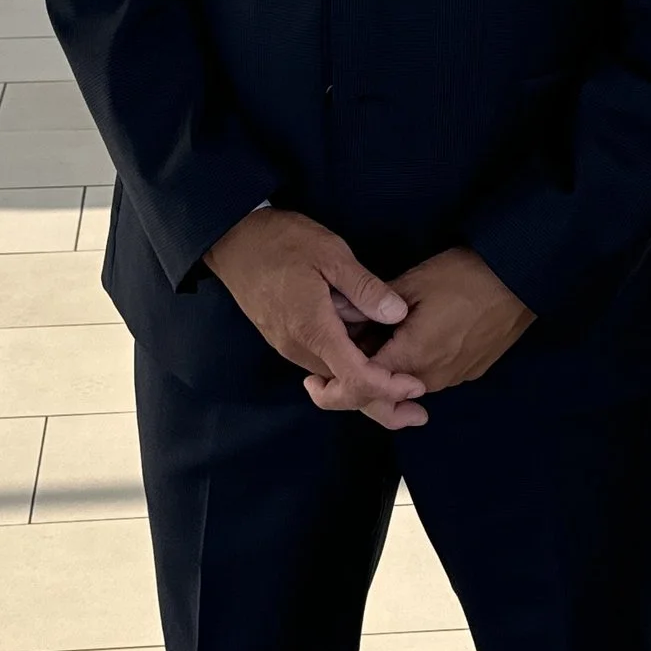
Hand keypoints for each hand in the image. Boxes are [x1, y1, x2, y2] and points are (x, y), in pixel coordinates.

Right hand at [204, 207, 428, 426]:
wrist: (232, 239)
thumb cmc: (281, 241)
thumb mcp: (330, 253)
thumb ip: (364, 287)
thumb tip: (398, 315)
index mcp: (313, 329)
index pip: (354, 378)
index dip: (388, 387)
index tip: (416, 385)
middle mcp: (299, 348)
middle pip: (344, 391)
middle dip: (383, 402)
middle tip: (418, 412)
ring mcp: (289, 346)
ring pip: (332, 382)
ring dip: (366, 389)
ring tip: (402, 386)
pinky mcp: (285, 340)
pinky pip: (322, 366)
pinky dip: (348, 373)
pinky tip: (371, 361)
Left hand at [320, 247, 532, 422]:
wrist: (521, 277)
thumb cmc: (465, 275)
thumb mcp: (411, 284)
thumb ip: (375, 310)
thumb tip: (348, 321)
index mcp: (412, 356)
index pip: (363, 387)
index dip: (336, 385)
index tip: (315, 378)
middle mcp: (432, 378)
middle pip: (384, 392)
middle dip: (360, 376)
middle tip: (337, 361)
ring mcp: (454, 378)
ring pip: (408, 385)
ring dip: (388, 370)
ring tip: (374, 341)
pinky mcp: (470, 372)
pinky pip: (431, 376)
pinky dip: (412, 365)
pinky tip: (408, 339)